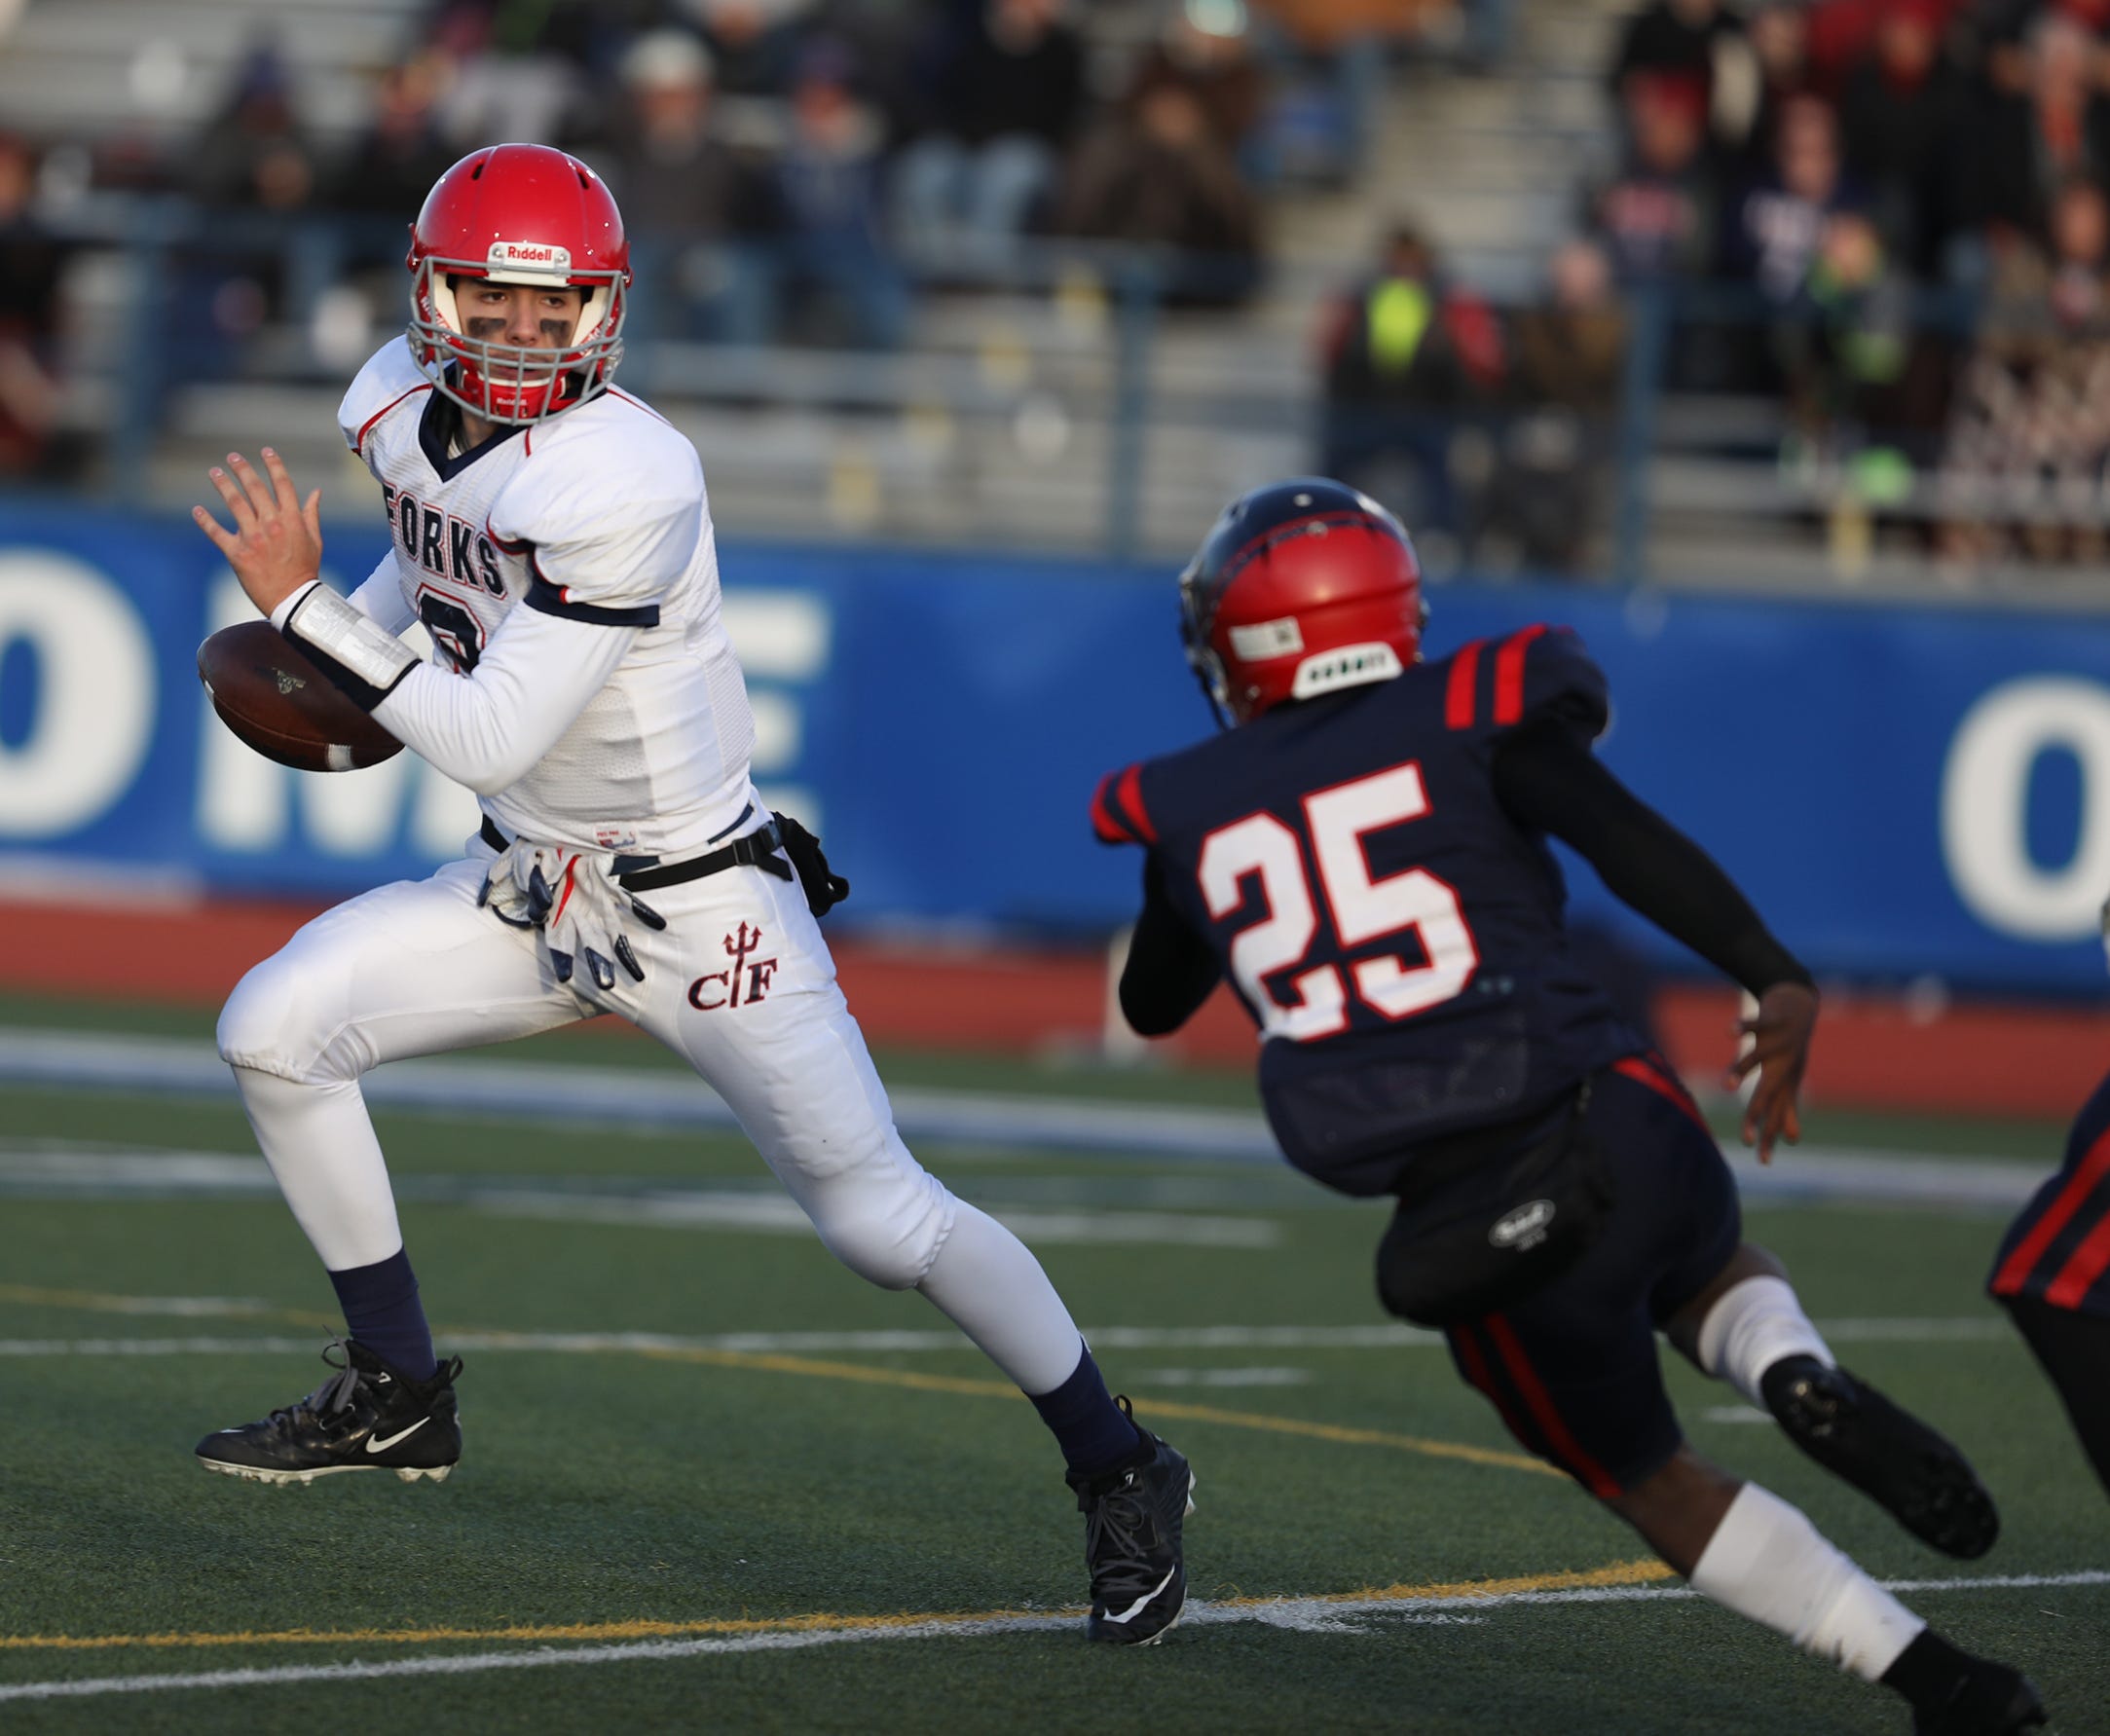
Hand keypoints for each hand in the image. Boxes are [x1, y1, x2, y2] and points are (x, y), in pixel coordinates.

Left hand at [192, 448, 323, 617]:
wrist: (292, 599)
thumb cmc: (305, 570)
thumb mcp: (315, 540)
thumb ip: (311, 514)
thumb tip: (316, 493)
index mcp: (292, 520)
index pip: (283, 485)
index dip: (274, 465)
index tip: (265, 451)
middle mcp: (272, 525)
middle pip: (255, 489)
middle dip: (243, 469)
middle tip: (233, 457)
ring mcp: (253, 538)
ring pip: (235, 504)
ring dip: (223, 485)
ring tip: (215, 472)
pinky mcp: (237, 553)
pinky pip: (217, 533)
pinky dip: (205, 520)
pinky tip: (197, 509)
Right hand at [1726, 981, 1816, 1164]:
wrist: (1802, 1006)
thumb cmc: (1791, 1047)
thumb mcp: (1790, 1079)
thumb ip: (1787, 1110)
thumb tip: (1791, 1141)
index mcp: (1785, 1081)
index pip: (1775, 1114)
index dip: (1770, 1137)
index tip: (1763, 1162)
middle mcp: (1784, 1065)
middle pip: (1768, 1094)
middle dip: (1757, 1116)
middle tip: (1747, 1140)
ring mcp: (1780, 1042)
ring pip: (1759, 1058)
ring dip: (1743, 1069)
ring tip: (1727, 1085)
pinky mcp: (1774, 1019)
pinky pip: (1758, 1023)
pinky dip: (1744, 1026)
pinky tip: (1730, 1032)